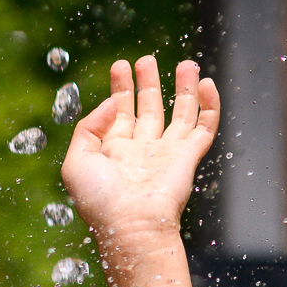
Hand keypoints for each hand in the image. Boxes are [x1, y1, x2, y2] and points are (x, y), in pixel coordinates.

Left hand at [61, 56, 218, 254]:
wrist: (131, 226)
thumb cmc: (100, 202)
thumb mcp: (77, 162)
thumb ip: (87, 127)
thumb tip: (111, 103)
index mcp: (114, 152)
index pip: (119, 112)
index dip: (120, 88)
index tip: (119, 65)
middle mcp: (141, 150)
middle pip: (148, 108)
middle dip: (147, 83)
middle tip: (145, 60)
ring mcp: (166, 153)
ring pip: (180, 113)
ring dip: (183, 87)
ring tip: (186, 63)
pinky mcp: (188, 157)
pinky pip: (204, 126)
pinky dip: (209, 105)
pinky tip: (206, 84)